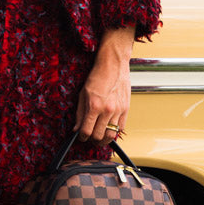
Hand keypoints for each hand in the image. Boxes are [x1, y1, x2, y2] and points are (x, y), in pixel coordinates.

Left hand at [74, 27, 133, 144]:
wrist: (113, 64)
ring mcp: (118, 110)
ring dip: (104, 139)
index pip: (86, 131)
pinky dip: (115, 132)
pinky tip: (109, 129)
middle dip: (92, 140)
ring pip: (111, 135)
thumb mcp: (83, 94)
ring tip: (99, 137)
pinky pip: (121, 128)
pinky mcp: (126, 109)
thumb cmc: (97, 76)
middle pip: (99, 136)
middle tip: (90, 138)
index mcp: (94, 106)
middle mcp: (107, 110)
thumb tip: (76, 129)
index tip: (81, 136)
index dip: (82, 137)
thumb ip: (80, 114)